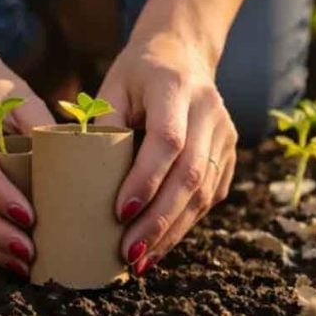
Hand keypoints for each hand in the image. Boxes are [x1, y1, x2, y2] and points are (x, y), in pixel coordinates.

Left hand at [97, 33, 236, 276]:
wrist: (183, 54)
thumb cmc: (137, 74)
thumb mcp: (111, 88)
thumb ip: (101, 127)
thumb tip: (85, 184)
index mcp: (175, 87)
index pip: (168, 141)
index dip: (145, 180)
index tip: (119, 213)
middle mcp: (208, 110)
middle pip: (190, 174)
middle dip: (159, 220)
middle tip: (128, 253)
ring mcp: (225, 133)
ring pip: (204, 192)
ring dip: (172, 232)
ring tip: (141, 261)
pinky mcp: (230, 153)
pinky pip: (211, 196)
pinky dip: (185, 225)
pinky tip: (160, 246)